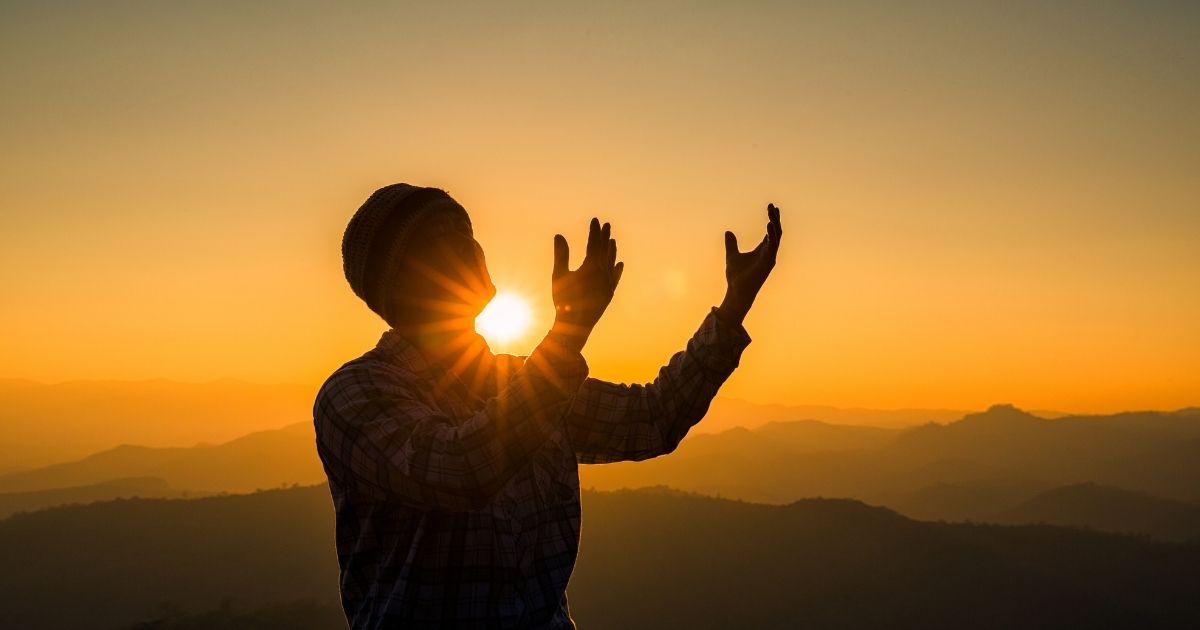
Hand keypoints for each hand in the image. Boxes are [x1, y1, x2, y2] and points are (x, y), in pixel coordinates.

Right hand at [550, 218, 623, 350]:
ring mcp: (608, 284)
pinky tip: (620, 264)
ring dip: (612, 251)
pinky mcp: (610, 294)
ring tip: (612, 241)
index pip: (594, 243)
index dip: (594, 231)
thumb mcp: (559, 276)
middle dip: (605, 236)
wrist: (574, 325)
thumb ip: (561, 255)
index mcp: (591, 267)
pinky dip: (618, 269)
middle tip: (606, 224)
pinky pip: (616, 277)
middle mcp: (603, 274)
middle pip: (605, 250)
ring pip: (612, 262)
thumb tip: (559, 236)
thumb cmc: (563, 301)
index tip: (595, 220)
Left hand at [718, 203, 781, 326]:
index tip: (771, 207)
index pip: (771, 232)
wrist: (736, 290)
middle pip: (775, 232)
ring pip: (776, 237)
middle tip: (772, 206)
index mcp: (762, 250)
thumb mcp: (731, 255)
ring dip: (774, 223)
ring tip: (772, 211)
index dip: (772, 219)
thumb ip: (731, 244)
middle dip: (775, 218)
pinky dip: (772, 234)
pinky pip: (773, 245)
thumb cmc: (736, 276)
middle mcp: (768, 253)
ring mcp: (770, 257)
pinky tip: (769, 224)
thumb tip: (728, 232)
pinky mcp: (768, 262)